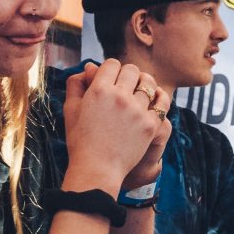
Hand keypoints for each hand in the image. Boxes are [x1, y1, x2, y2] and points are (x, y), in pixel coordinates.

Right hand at [62, 59, 170, 191]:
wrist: (97, 169)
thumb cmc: (81, 141)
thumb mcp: (70, 110)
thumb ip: (76, 84)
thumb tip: (88, 68)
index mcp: (98, 90)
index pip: (112, 64)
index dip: (110, 69)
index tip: (110, 78)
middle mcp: (119, 96)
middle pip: (131, 70)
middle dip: (127, 74)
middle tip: (125, 84)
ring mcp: (137, 110)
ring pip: (148, 83)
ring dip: (144, 84)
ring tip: (141, 90)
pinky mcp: (151, 124)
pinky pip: (162, 102)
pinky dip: (160, 98)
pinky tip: (156, 99)